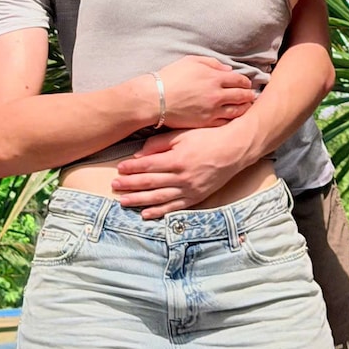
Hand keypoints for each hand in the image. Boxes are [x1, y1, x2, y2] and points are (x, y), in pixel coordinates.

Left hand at [112, 126, 253, 218]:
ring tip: (123, 201)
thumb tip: (139, 155)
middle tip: (115, 186)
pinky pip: (174, 207)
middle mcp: (182, 177)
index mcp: (177, 159)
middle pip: (150, 183)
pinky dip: (158, 212)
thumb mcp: (183, 135)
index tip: (119, 169)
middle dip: (130, 185)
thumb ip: (159, 144)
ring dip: (138, 200)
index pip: (148, 166)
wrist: (234, 149)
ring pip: (158, 198)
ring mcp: (189, 189)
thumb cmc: (208, 138)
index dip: (131, 168)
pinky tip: (145, 213)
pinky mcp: (196, 198)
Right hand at [155, 56, 255, 128]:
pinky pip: (225, 122)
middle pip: (242, 96)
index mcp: (215, 77)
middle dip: (249, 96)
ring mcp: (213, 110)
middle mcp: (217, 94)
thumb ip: (212, 63)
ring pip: (237, 111)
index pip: (240, 80)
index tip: (247, 84)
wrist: (156, 99)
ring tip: (247, 108)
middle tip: (252, 97)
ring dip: (244, 109)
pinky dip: (233, 120)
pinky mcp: (206, 123)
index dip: (246, 82)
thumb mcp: (191, 61)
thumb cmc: (171, 77)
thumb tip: (228, 70)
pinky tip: (234, 119)